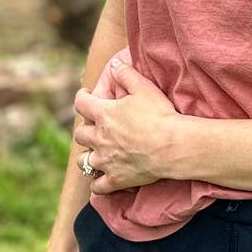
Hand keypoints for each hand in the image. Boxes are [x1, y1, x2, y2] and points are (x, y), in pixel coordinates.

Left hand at [73, 58, 180, 193]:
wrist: (172, 146)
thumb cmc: (159, 114)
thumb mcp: (144, 87)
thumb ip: (126, 73)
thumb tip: (114, 65)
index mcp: (104, 115)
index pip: (81, 103)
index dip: (82, 97)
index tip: (86, 95)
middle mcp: (99, 139)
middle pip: (79, 134)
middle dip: (85, 129)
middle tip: (95, 126)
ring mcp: (106, 161)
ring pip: (83, 161)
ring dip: (88, 156)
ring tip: (96, 153)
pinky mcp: (116, 179)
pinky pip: (97, 186)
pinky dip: (98, 183)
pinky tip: (103, 178)